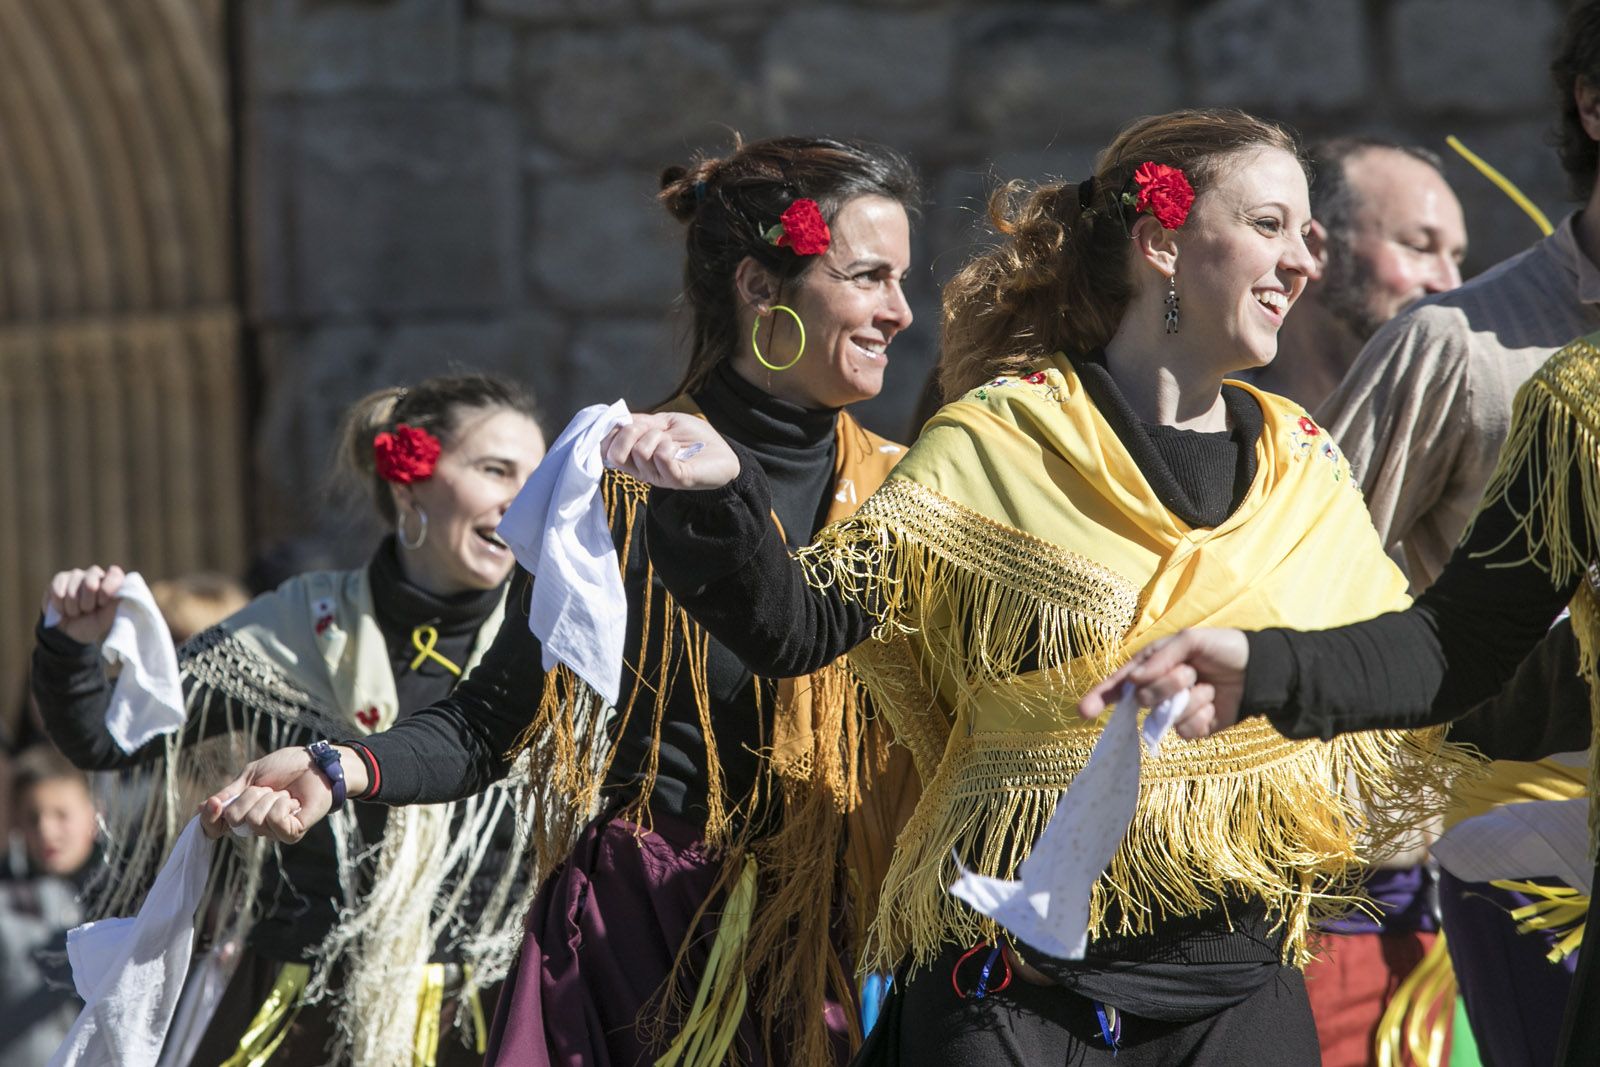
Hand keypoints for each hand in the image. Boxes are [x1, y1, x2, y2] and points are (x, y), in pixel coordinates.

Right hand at [42, 565, 126, 644]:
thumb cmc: (93, 624)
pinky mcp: (60, 578)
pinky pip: (57, 591)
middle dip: (87, 603)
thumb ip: (115, 603)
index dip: (107, 590)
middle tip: (87, 610)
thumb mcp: (108, 618)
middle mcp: (96, 575)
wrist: (70, 633)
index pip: (115, 574)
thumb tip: (121, 592)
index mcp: (112, 582)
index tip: (102, 603)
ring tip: (76, 612)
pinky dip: (60, 605)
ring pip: (72, 590)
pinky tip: (63, 609)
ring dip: (73, 607)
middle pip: (90, 583)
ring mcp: (77, 575)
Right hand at [199, 744, 366, 842]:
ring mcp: (273, 832)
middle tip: (270, 787)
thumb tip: (202, 808)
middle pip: (235, 819)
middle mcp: (255, 827)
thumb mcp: (251, 776)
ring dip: (270, 797)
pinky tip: (294, 801)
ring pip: (255, 819)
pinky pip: (276, 820)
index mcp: (242, 813)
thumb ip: (229, 794)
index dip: (210, 820)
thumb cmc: (287, 767)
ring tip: (285, 793)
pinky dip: (283, 804)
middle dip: (251, 795)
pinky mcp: (292, 833)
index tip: (213, 805)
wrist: (316, 763)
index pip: (216, 828)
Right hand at [602, 412, 739, 489]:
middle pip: (616, 453)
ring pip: (640, 451)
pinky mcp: (676, 479)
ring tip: (672, 441)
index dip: (612, 433)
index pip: (607, 450)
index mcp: (637, 458)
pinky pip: (660, 458)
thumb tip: (619, 419)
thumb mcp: (665, 423)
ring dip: (656, 437)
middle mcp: (643, 470)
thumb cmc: (695, 438)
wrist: (725, 454)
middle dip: (631, 432)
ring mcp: (658, 476)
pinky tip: (678, 448)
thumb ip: (642, 422)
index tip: (630, 424)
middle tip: (653, 429)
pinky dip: (668, 446)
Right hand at [1078, 628, 1249, 738]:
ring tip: (1207, 685)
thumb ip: (1161, 658)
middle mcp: (1158, 691)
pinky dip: (1203, 715)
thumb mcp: (1190, 639)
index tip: (1084, 710)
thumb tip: (1134, 680)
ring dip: (1192, 698)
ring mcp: (1174, 711)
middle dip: (1168, 684)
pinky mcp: (1193, 727)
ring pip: (1167, 716)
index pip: (1120, 683)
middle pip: (1144, 698)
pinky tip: (1214, 704)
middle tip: (1190, 672)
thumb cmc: (1222, 647)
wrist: (1257, 669)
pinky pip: (1187, 730)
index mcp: (1151, 667)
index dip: (1101, 696)